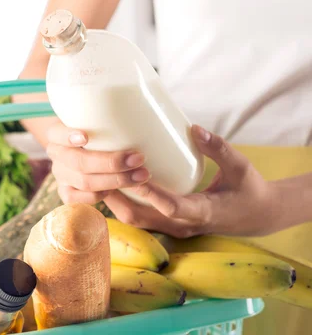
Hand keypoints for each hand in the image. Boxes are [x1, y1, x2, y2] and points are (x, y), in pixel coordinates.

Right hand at [46, 122, 150, 203]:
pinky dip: (102, 194)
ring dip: (116, 180)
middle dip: (111, 162)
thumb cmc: (99, 133)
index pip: (56, 134)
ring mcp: (60, 175)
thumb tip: (137, 119)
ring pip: (85, 182)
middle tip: (138, 159)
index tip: (86, 137)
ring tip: (141, 175)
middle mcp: (56, 154)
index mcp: (57, 134)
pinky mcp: (66, 193)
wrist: (87, 153)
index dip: (69, 136)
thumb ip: (105, 122)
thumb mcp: (96, 123)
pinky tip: (118, 189)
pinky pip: (83, 198)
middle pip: (79, 162)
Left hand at [102, 125, 284, 237]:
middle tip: (100, 173)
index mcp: (203, 212)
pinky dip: (123, 204)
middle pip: (141, 218)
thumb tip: (194, 128)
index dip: (149, 193)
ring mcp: (174, 228)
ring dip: (116, 202)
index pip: (171, 207)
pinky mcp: (169, 225)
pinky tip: (110, 185)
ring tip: (97, 177)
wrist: (258, 216)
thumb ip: (218, 148)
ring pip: (136, 221)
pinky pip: (140, 219)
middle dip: (118, 197)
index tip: (132, 173)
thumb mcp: (240, 167)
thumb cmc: (250, 189)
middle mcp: (183, 225)